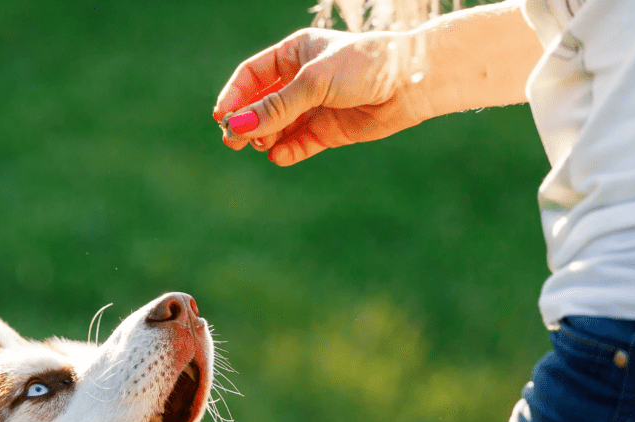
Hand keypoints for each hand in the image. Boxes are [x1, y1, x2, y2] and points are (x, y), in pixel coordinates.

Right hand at [213, 28, 431, 165]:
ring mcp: (315, 107)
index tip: (223, 117)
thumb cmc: (364, 66)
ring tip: (260, 145)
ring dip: (265, 137)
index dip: (235, 95)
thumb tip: (238, 126)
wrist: (411, 83)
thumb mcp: (314, 82)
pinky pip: (299, 144)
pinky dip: (286, 152)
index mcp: (295, 54)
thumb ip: (276, 107)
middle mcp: (302, 80)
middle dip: (246, 122)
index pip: (252, 75)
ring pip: (278, 127)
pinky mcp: (329, 131)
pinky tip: (278, 156)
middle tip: (232, 141)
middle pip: (261, 104)